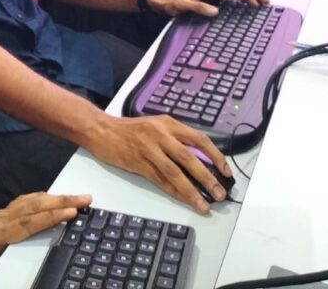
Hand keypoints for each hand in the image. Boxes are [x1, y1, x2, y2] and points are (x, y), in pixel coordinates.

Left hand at [0, 192, 91, 287]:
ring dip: (56, 197)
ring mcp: (2, 216)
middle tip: (87, 198)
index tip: (70, 211)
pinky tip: (52, 198)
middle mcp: (2, 221)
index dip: (48, 218)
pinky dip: (42, 198)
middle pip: (36, 208)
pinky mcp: (2, 215)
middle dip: (62, 201)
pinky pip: (26, 203)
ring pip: (32, 202)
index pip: (26, 225)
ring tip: (78, 195)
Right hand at [85, 115, 231, 214]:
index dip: (215, 156)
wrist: (101, 130)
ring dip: (192, 191)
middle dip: (207, 178)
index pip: (199, 139)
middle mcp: (160, 134)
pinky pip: (160, 181)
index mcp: (168, 123)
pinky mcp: (138, 163)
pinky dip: (174, 192)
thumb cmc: (129, 130)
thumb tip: (200, 161)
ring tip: (205, 205)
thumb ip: (175, 140)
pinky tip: (184, 200)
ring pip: (175, 172)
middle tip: (220, 194)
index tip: (226, 172)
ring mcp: (148, 149)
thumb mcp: (156, 126)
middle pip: (189, 158)